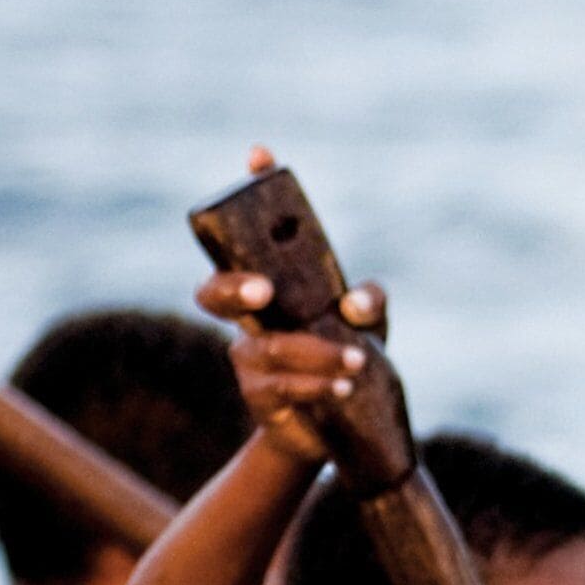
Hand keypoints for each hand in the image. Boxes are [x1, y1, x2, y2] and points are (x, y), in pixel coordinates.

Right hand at [193, 149, 386, 468]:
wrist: (336, 428)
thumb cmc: (345, 359)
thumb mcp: (371, 326)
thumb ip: (371, 303)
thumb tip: (352, 303)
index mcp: (273, 285)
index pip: (252, 231)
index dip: (252, 190)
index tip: (262, 156)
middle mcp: (250, 317)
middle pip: (213, 291)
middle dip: (232, 286)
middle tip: (265, 291)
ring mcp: (249, 356)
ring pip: (263, 347)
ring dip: (314, 351)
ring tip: (358, 359)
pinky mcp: (258, 395)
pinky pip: (278, 386)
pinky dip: (315, 384)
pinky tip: (342, 388)